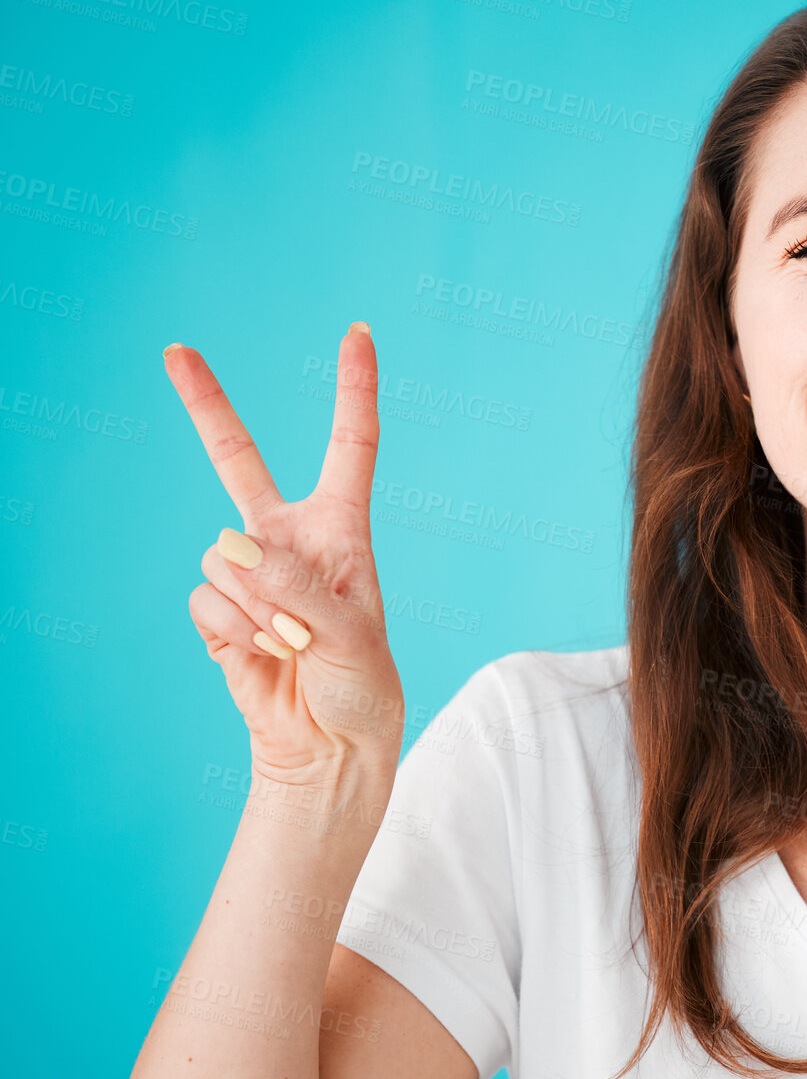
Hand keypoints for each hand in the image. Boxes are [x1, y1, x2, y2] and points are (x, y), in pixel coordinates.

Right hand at [166, 323, 405, 785]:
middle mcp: (287, 539)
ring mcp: (246, 572)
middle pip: (236, 460)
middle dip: (205, 404)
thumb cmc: (360, 685)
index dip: (354, 389)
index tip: (358, 333)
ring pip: (222, 556)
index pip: (350, 446)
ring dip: (258, 607)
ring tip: (292, 643)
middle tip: (174, 349)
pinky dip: (235, 631)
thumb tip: (230, 545)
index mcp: (342, 529)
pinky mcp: (216, 610)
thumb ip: (297, 588)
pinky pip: (206, 600)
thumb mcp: (352, 635)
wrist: (328, 745)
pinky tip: (264, 654)